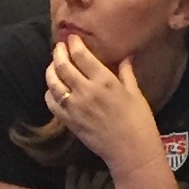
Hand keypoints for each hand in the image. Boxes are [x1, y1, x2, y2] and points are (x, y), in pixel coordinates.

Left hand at [43, 35, 160, 175]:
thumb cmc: (139, 121)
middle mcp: (86, 91)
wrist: (130, 151)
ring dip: (51, 71)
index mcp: (104, 81)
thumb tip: (125, 57)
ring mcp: (74, 107)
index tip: (71, 38)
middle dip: (58, 53)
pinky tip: (54, 89)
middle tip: (59, 47)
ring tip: (53, 65)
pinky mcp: (69, 121)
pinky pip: (52, 103)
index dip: (73, 44)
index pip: (81, 55)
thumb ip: (127, 73)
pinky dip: (50, 93)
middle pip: (63, 66)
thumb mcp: (135, 93)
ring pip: (53, 83)